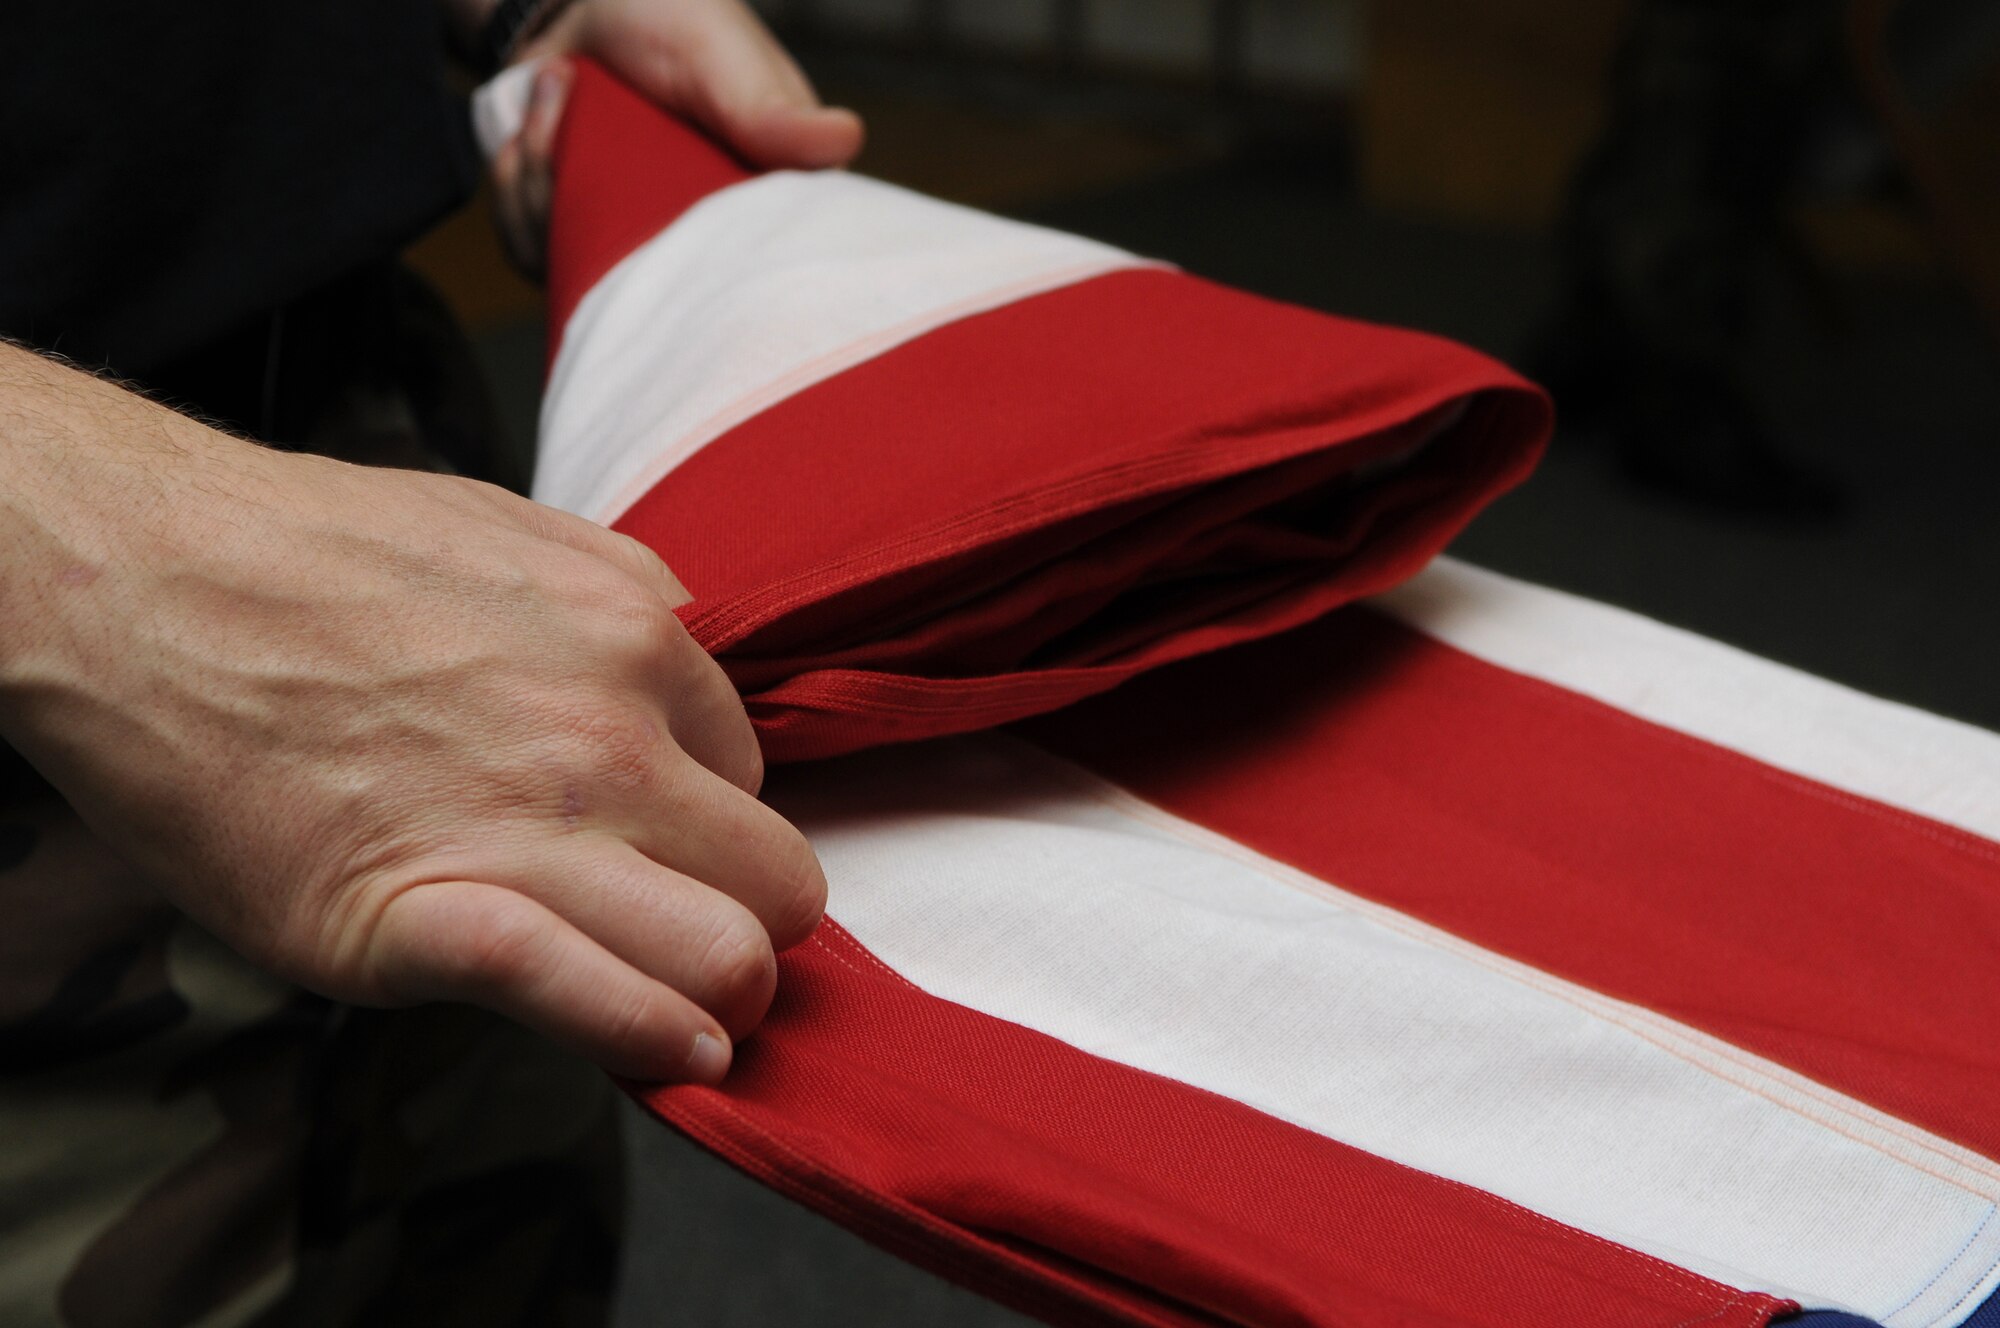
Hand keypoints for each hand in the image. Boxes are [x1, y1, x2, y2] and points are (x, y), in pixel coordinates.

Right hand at [0, 345, 823, 1081]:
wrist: (138, 581)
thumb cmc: (313, 556)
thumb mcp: (513, 535)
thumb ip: (619, 599)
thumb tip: (679, 653)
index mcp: (637, 636)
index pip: (749, 777)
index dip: (710, 825)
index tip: (662, 849)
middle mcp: (607, 733)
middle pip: (770, 878)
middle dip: (748, 922)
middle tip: (693, 940)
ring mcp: (521, 825)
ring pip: (721, 951)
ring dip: (721, 998)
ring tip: (692, 1014)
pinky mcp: (414, 913)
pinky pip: (576, 991)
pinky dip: (641, 1036)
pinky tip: (676, 1055)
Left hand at [492, 0, 864, 275]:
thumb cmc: (664, 12)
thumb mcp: (722, 53)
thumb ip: (770, 109)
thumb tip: (844, 141)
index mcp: (761, 196)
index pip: (752, 269)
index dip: (704, 254)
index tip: (661, 187)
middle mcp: (700, 234)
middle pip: (650, 284)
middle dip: (592, 194)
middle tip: (574, 100)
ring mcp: (634, 242)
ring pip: (579, 268)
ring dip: (540, 172)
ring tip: (556, 93)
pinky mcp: (576, 240)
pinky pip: (533, 253)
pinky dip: (514, 184)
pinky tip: (530, 127)